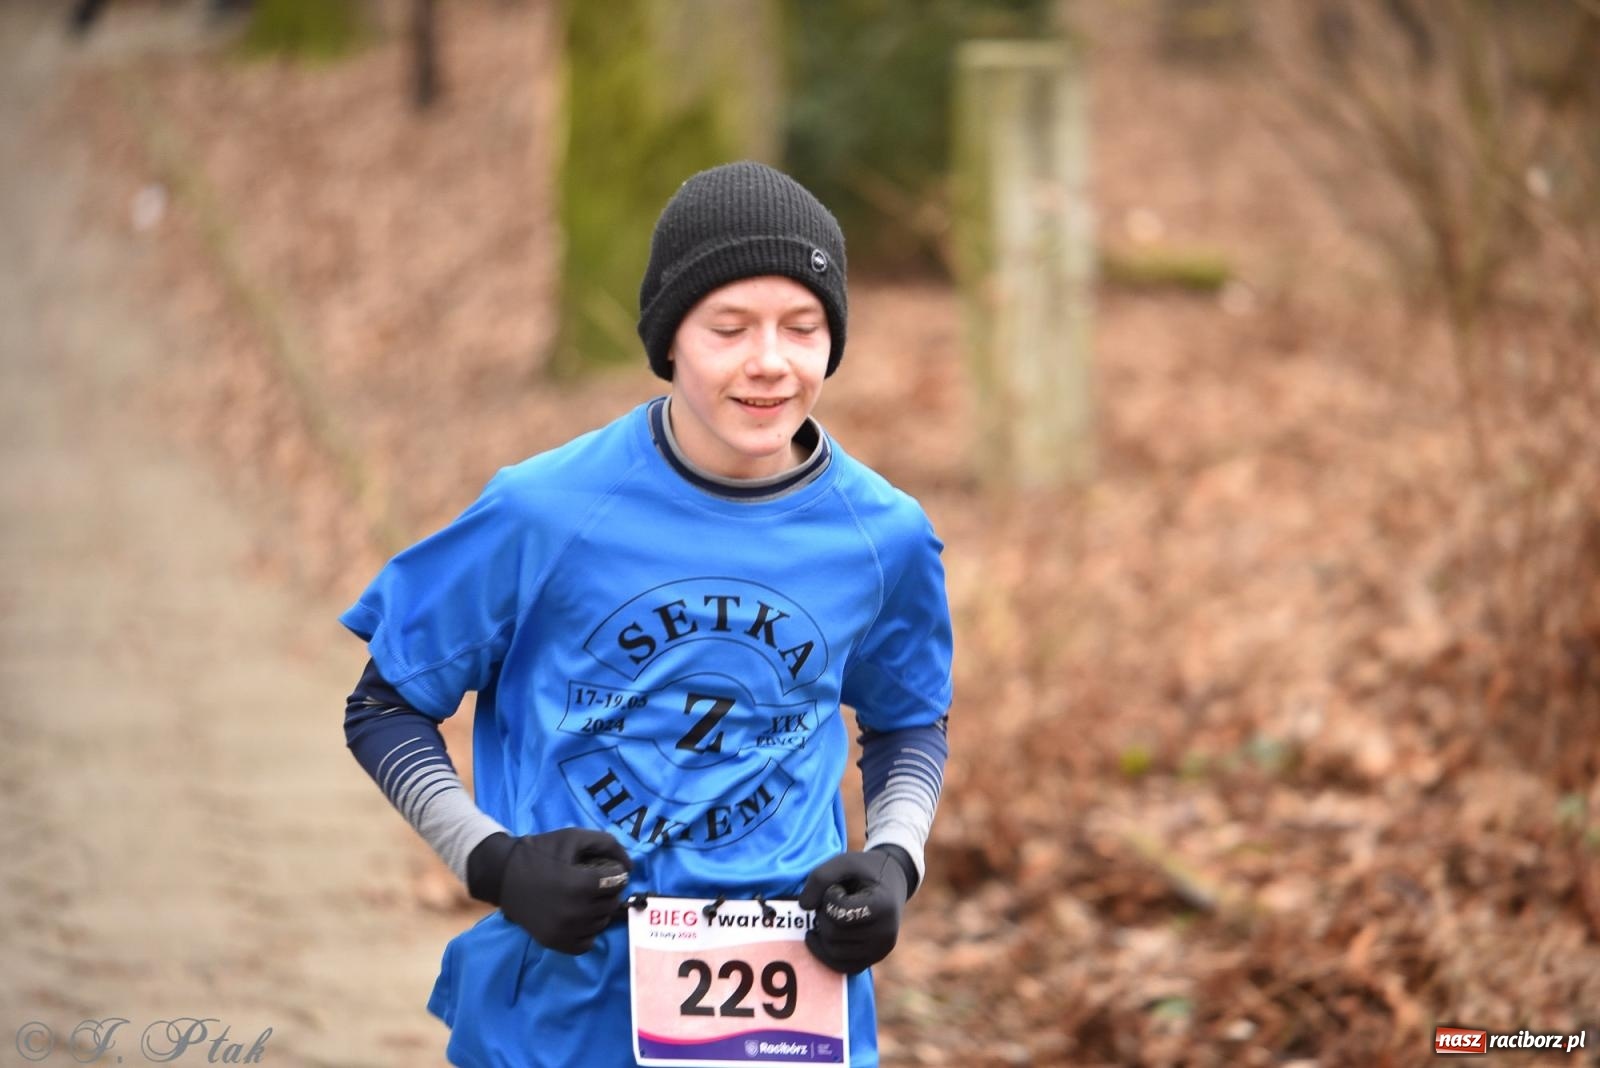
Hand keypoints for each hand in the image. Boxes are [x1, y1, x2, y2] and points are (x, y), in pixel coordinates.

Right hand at [469, 828, 630, 954]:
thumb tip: (629, 866)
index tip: (604, 869)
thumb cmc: (541, 853)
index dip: (614, 872)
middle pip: (611, 903)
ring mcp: (564, 931)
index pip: (618, 882)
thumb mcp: (574, 837)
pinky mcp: (554, 943)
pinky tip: (578, 916)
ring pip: (601, 923)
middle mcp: (574, 912)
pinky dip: (587, 930)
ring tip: (584, 898)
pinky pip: (587, 943)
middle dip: (608, 891)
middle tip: (594, 883)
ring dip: (599, 910)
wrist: (503, 875)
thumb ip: (608, 845)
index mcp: (580, 885)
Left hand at [798, 849, 908, 973]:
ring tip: (834, 914)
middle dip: (824, 914)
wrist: (892, 882)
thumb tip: (803, 906)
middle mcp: (885, 933)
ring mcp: (880, 951)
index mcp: (883, 906)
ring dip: (823, 931)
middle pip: (833, 934)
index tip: (839, 887)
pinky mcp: (871, 960)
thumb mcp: (845, 862)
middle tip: (833, 900)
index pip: (840, 914)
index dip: (829, 897)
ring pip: (833, 951)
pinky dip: (823, 953)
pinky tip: (816, 936)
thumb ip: (820, 877)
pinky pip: (840, 966)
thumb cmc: (866, 871)